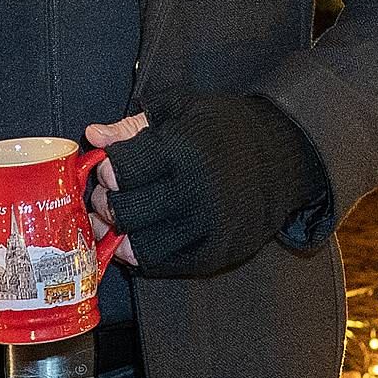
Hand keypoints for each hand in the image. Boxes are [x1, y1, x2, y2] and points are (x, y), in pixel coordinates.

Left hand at [87, 95, 327, 280]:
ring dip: (121, 235)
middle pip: (125, 211)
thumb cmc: (228, 130)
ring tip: (123, 220)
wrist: (285, 157)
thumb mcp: (181, 113)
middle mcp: (196, 194)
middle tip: (109, 196)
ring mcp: (207, 229)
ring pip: (139, 246)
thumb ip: (133, 127)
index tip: (112, 167)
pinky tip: (145, 236)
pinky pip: (163, 265)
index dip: (108, 170)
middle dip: (106, 204)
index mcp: (184, 152)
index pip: (122, 171)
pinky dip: (145, 254)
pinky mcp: (216, 254)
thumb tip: (93, 135)